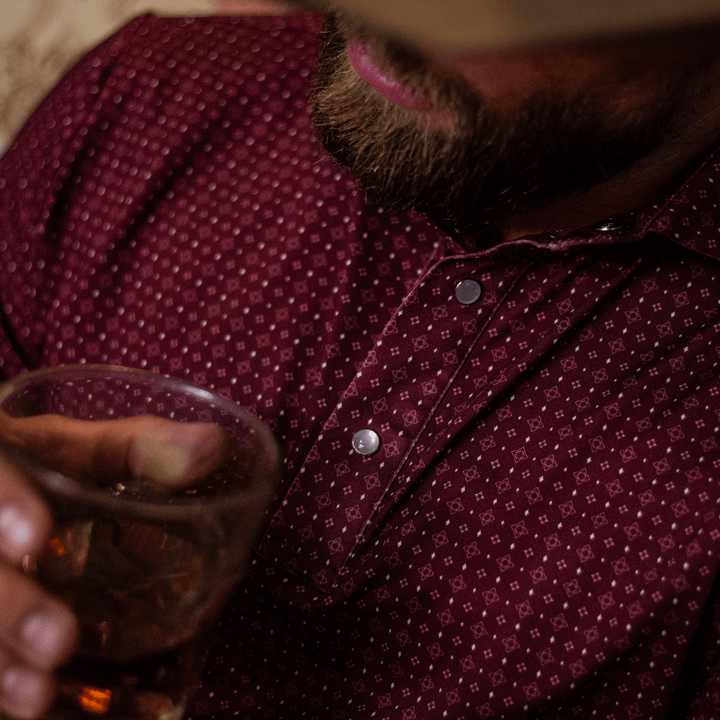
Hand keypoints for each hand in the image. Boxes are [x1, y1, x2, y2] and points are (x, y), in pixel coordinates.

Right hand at [0, 413, 232, 718]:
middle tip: (58, 643)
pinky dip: (13, 689)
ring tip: (41, 698)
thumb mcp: (73, 452)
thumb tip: (214, 447)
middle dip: (8, 608)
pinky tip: (50, 712)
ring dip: (1, 664)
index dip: (2, 503)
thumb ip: (136, 449)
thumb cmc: (35, 473)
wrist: (1, 503)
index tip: (35, 535)